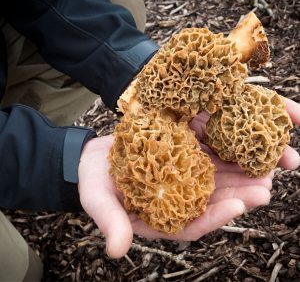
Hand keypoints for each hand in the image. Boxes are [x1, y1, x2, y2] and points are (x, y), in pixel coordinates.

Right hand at [78, 98, 299, 258]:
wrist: (93, 159)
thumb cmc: (95, 183)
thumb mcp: (98, 201)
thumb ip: (111, 222)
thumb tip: (116, 251)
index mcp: (160, 217)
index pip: (191, 224)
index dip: (214, 217)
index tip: (237, 206)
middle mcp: (176, 200)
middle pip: (210, 201)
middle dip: (238, 195)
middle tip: (264, 188)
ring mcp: (180, 178)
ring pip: (213, 179)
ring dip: (238, 174)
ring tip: (265, 168)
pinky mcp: (180, 157)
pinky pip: (204, 156)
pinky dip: (221, 151)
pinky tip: (239, 145)